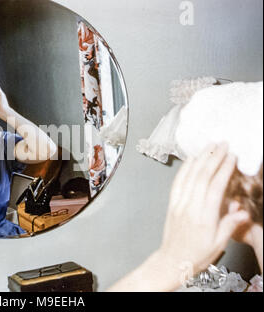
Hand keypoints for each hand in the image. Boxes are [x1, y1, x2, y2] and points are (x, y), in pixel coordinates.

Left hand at [156, 143, 249, 275]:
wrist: (173, 260)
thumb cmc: (196, 254)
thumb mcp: (219, 243)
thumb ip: (230, 225)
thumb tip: (242, 211)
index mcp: (203, 217)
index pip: (214, 187)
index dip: (223, 169)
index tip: (231, 157)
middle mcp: (189, 207)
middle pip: (201, 176)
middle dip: (213, 157)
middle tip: (223, 145)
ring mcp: (178, 204)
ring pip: (188, 176)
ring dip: (199, 158)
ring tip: (209, 146)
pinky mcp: (172, 203)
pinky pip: (177, 182)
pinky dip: (184, 168)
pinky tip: (191, 160)